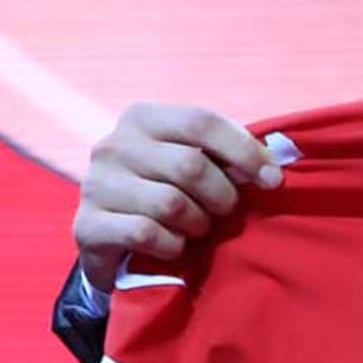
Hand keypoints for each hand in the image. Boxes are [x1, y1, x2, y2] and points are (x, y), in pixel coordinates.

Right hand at [73, 103, 281, 294]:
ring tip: (199, 227)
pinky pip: (146, 234)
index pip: (202, 122)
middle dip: (222, 196)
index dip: (244, 151)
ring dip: (198, 223)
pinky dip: (172, 245)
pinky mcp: (87, 225)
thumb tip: (275, 164)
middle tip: (226, 210)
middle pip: (190, 166)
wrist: (113, 237)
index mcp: (143, 118)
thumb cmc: (168, 189)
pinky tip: (174, 245)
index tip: (272, 180)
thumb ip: (228, 154)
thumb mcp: (195, 160)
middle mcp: (113, 145)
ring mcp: (95, 184)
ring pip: (170, 204)